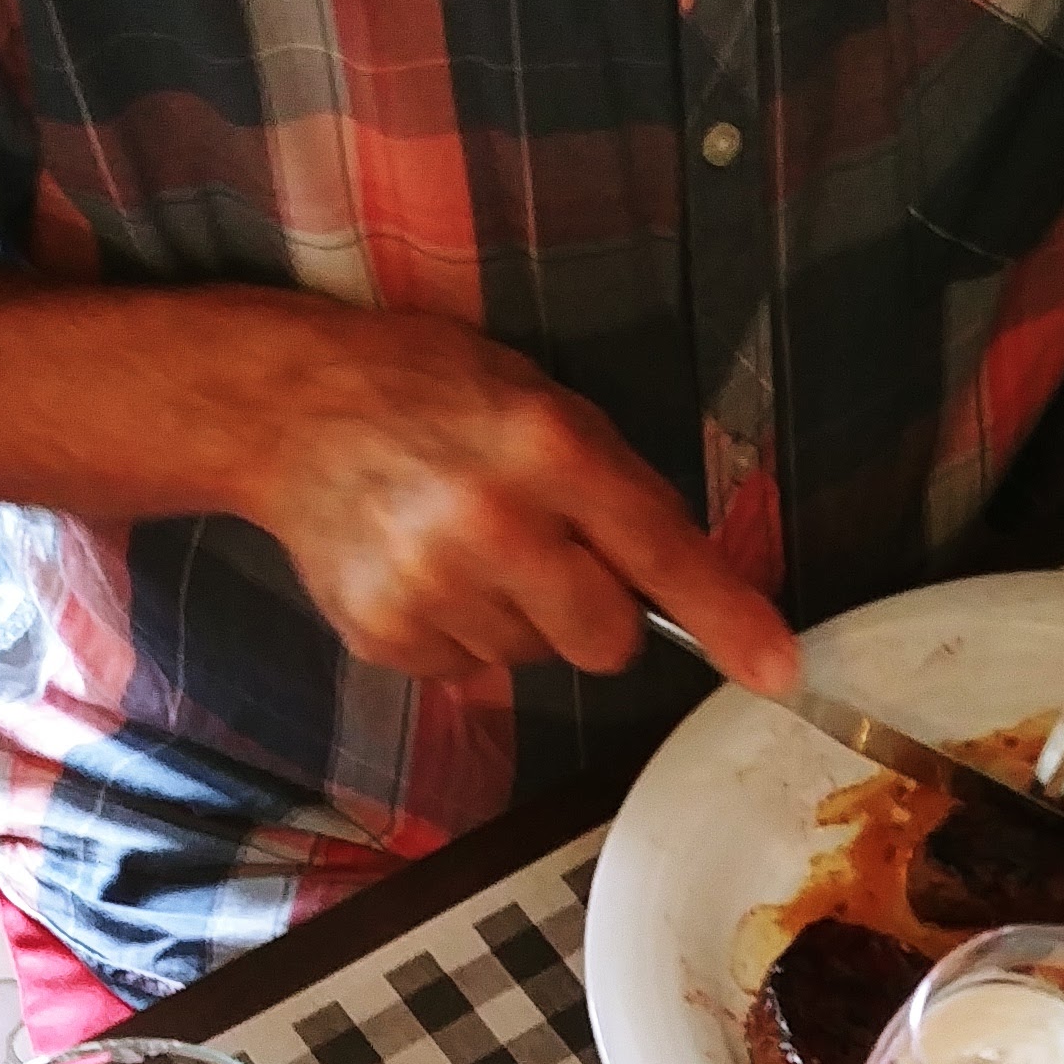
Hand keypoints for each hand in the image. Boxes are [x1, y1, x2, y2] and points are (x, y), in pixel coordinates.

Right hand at [228, 304, 799, 695]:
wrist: (287, 409)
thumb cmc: (429, 392)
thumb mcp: (538, 400)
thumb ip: (613, 487)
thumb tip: (688, 587)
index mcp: (548, 448)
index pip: (660, 553)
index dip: (727, 618)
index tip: (776, 669)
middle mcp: (493, 524)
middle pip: (606, 642)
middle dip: (597, 616)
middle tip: (549, 557)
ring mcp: (433, 588)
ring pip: (534, 659)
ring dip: (518, 617)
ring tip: (462, 545)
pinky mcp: (387, 636)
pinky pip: (468, 670)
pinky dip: (458, 632)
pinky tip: (421, 570)